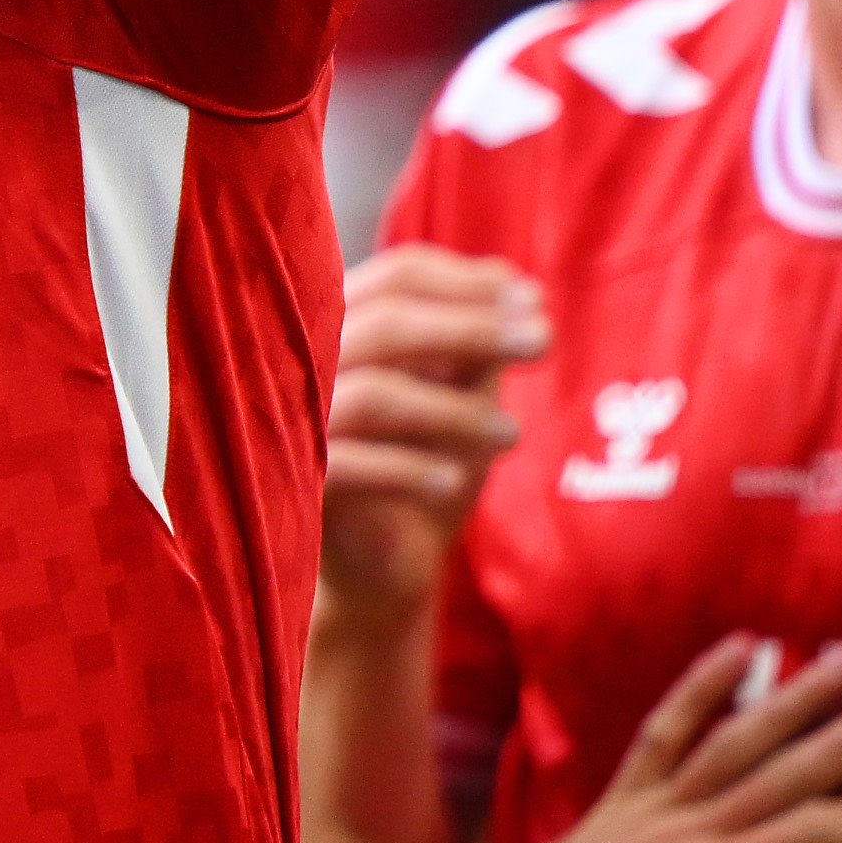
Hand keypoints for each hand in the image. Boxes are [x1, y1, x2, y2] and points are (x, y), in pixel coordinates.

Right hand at [327, 244, 546, 622]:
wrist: (379, 565)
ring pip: (375, 394)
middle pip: (387, 322)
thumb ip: (479, 345)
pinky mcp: (299, 485)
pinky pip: (352, 467)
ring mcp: (297, 423)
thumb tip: (526, 293)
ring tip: (513, 436)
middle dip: (473, 327)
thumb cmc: (418, 464)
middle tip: (544, 341)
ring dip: (454, 410)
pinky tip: (456, 481)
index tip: (534, 301)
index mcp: (344, 325)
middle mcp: (308, 363)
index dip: (469, 284)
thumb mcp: (459, 396)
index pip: (399, 276)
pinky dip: (408, 470)